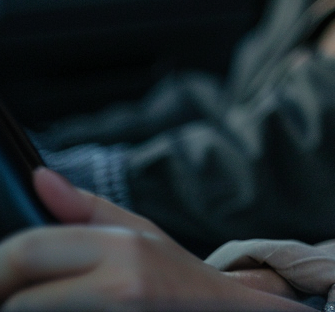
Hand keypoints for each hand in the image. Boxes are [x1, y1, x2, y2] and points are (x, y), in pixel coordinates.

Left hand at [0, 169, 304, 309]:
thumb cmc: (176, 275)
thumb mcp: (140, 231)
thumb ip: (83, 208)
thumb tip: (38, 177)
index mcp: (122, 246)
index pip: (29, 249)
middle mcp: (119, 285)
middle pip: (19, 300)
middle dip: (5, 297)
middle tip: (13, 296)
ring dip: (27, 310)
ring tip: (48, 304)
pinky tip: (68, 311)